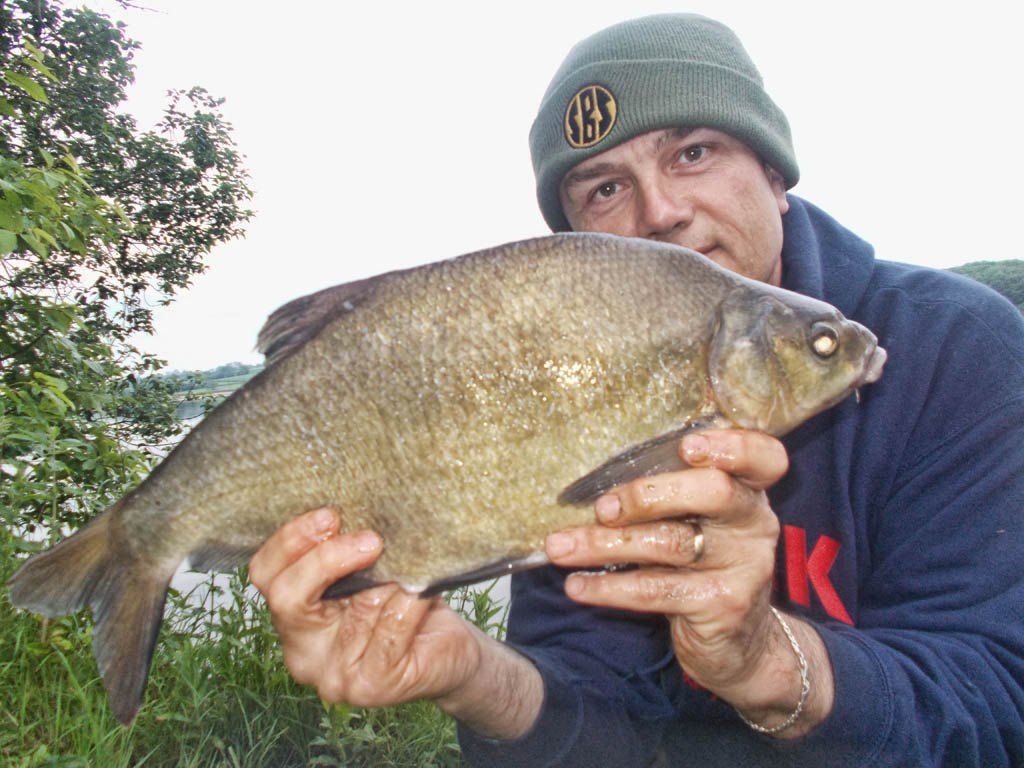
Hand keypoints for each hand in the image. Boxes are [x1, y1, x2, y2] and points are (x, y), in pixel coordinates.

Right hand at [249, 508, 542, 737]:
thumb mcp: (370, 572)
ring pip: (357, 607)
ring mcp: (333, 676)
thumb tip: (354, 509)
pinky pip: (392, 626)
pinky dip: (412, 601)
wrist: (449, 654)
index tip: (331, 515)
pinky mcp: (370, 687)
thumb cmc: (405, 603)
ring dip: (391, 580)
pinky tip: (425, 592)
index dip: (291, 540)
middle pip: (288, 597)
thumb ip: (350, 551)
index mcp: (293, 618)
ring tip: (414, 569)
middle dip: (328, 559)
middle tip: (372, 539)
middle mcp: (302, 653)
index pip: (265, 574)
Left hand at [545, 429, 833, 735]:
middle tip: (601, 509)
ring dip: (605, 544)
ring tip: (560, 546)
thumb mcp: (698, 522)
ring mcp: (743, 566)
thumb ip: (669, 493)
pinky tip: (576, 585)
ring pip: (669, 543)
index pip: (764, 456)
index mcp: (750, 490)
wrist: (741, 643)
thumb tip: (591, 480)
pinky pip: (655, 590)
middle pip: (713, 492)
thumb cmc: (703, 563)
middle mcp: (754, 523)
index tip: (687, 446)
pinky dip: (609, 587)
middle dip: (648, 495)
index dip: (732, 446)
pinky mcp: (721, 606)